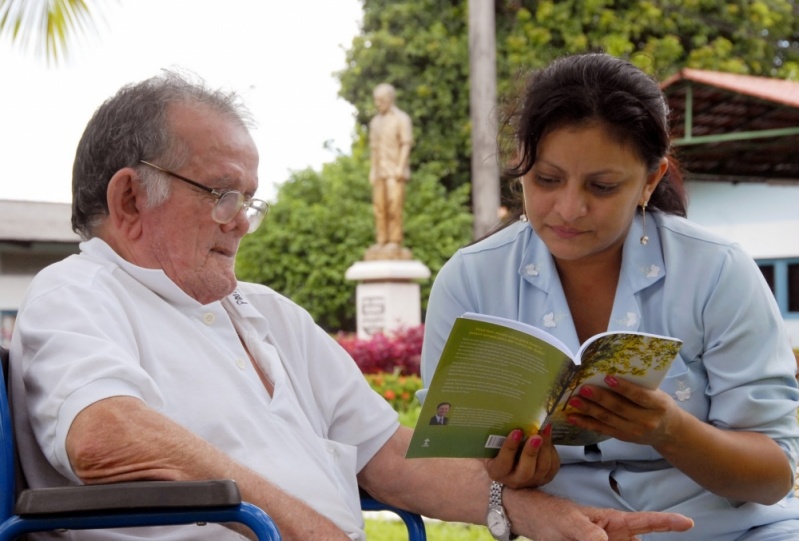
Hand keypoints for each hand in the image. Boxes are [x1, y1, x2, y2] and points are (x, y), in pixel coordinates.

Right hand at [484, 425, 559, 488]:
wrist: (509, 462)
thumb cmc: (497, 449)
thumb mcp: (492, 445)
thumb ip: (497, 438)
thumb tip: (510, 419)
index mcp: (497, 472)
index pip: (503, 463)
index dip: (510, 448)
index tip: (516, 431)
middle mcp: (515, 481)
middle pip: (526, 471)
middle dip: (532, 452)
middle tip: (536, 436)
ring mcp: (532, 481)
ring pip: (542, 468)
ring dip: (545, 448)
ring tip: (546, 429)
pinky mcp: (545, 478)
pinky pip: (552, 466)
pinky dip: (552, 451)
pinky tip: (549, 437)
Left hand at [507, 490, 693, 540]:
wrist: (535, 523)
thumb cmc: (553, 516)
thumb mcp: (568, 522)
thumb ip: (587, 532)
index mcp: (613, 522)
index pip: (645, 521)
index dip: (667, 522)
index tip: (688, 522)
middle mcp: (616, 537)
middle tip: (621, 537)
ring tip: (589, 539)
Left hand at [564, 376, 681, 447]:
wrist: (669, 432)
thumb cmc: (659, 405)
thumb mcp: (657, 394)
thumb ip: (639, 386)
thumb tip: (610, 370)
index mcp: (658, 405)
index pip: (639, 395)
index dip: (623, 387)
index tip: (607, 377)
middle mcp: (646, 420)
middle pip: (619, 408)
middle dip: (599, 398)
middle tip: (583, 388)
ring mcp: (634, 431)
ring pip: (608, 419)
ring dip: (588, 410)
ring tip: (574, 401)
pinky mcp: (623, 437)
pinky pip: (602, 429)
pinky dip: (586, 423)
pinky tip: (573, 417)